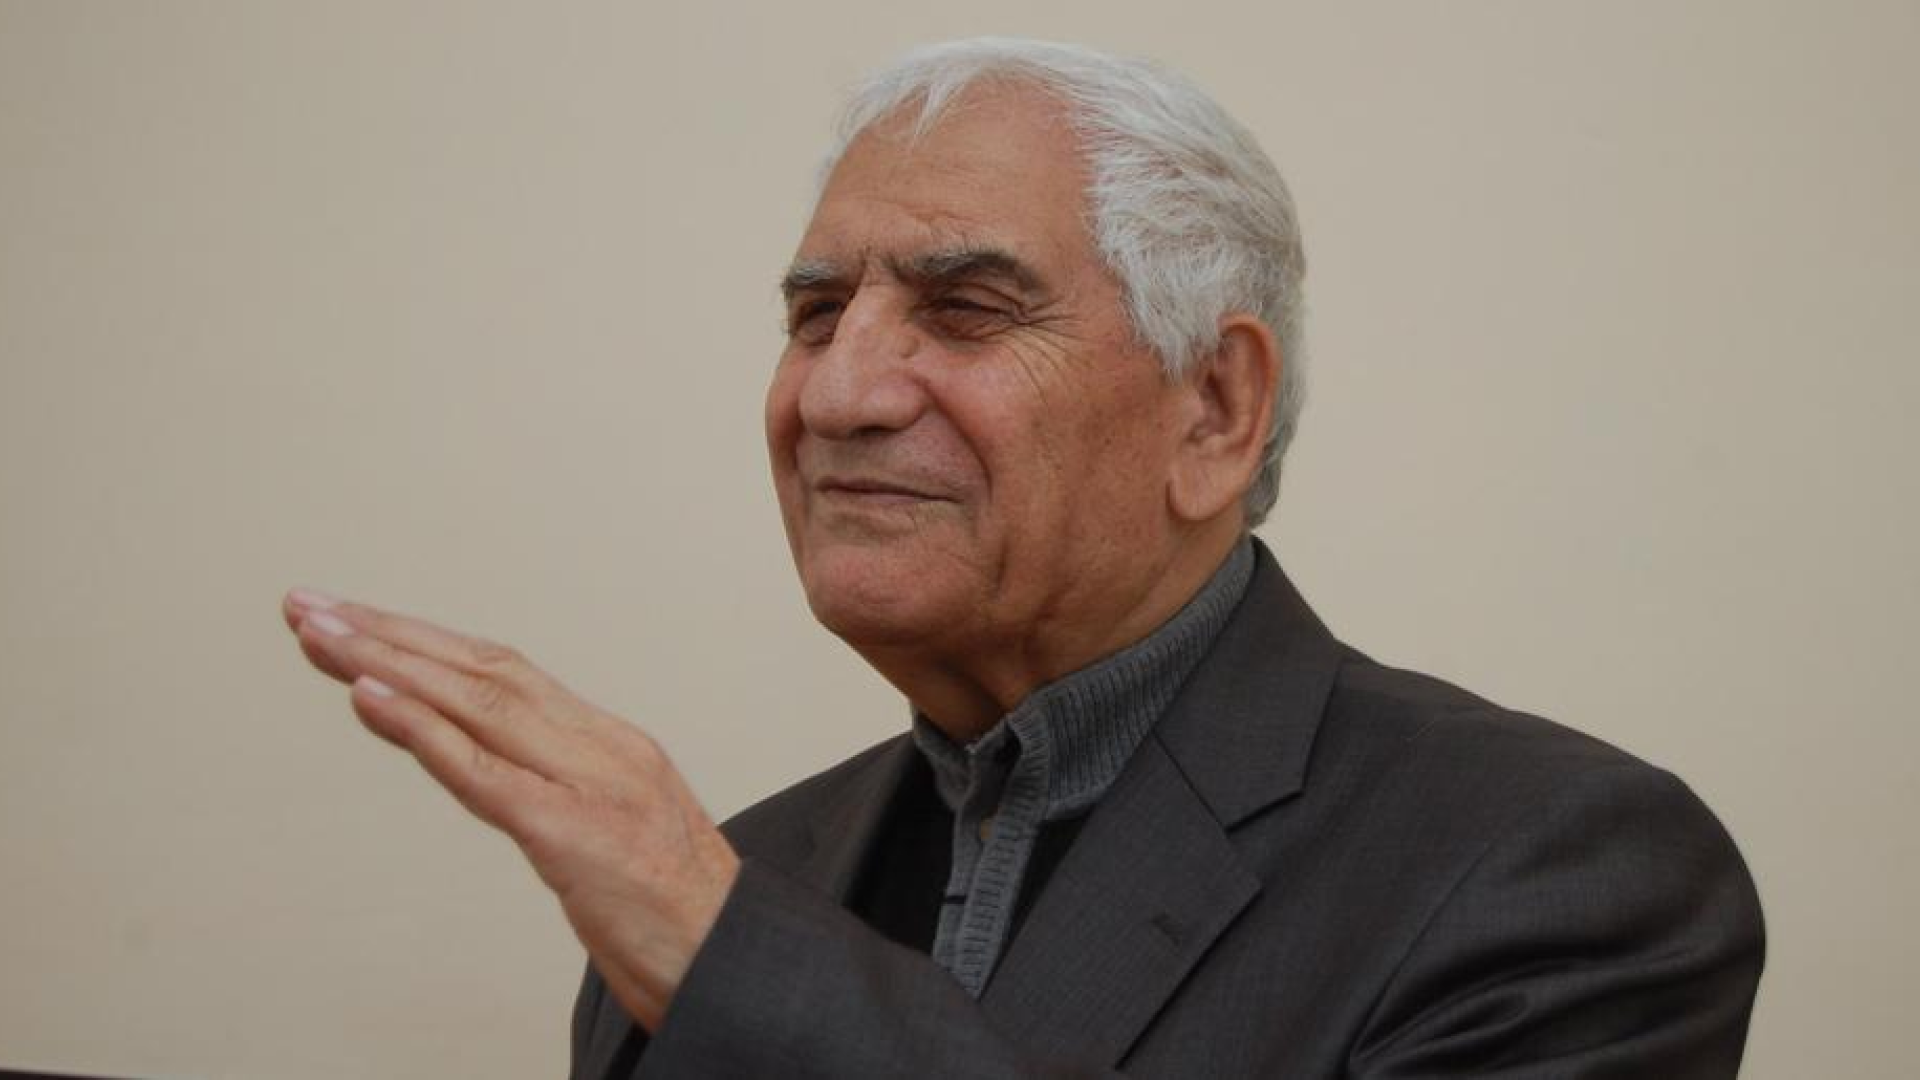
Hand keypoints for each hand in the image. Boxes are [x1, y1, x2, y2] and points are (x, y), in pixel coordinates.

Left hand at [281, 588, 739, 1031]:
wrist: (739, 964)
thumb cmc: (679, 918)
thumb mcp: (614, 837)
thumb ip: (556, 791)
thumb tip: (484, 768)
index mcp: (613, 744)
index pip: (505, 671)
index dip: (425, 641)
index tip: (356, 621)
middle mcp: (603, 749)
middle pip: (481, 669)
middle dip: (388, 633)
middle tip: (309, 604)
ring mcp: (592, 787)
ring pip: (476, 701)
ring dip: (385, 661)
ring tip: (318, 633)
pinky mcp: (574, 837)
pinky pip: (482, 772)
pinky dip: (418, 728)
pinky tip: (365, 694)